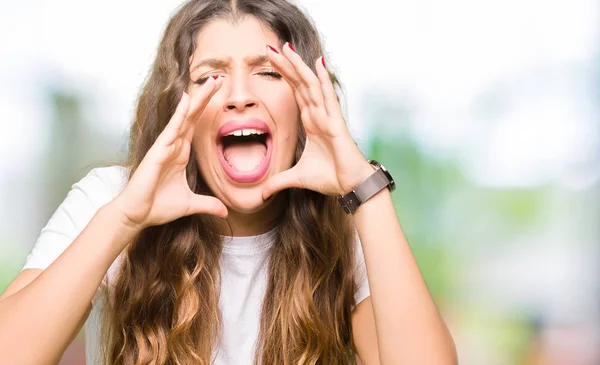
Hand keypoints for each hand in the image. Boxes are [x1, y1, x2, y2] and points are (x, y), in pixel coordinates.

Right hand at [112, 77, 227, 230]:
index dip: (207, 109)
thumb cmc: (157, 207)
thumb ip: (208, 204)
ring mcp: (165, 147)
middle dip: (205, 97)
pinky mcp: (158, 152)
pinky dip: (179, 114)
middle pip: (192, 116)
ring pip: (184, 118)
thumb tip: (226, 212)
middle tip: (219, 79)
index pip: (196, 126)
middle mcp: (173, 146)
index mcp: (180, 154)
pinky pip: (171, 130)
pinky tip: (187, 99)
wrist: (136, 215)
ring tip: (210, 82)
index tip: (219, 94)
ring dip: (197, 100)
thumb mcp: (190, 205)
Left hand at [262, 43, 373, 199]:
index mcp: (311, 122)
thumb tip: (261, 194)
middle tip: (271, 47)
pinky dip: (323, 80)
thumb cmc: (330, 178)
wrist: (350, 187)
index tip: (270, 61)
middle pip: (300, 84)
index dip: (284, 76)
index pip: (295, 93)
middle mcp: (319, 115)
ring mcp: (328, 117)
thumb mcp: (296, 178)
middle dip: (286, 65)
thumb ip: (278, 182)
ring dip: (298, 67)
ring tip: (286, 48)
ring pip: (311, 86)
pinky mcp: (336, 123)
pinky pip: (328, 97)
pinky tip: (318, 63)